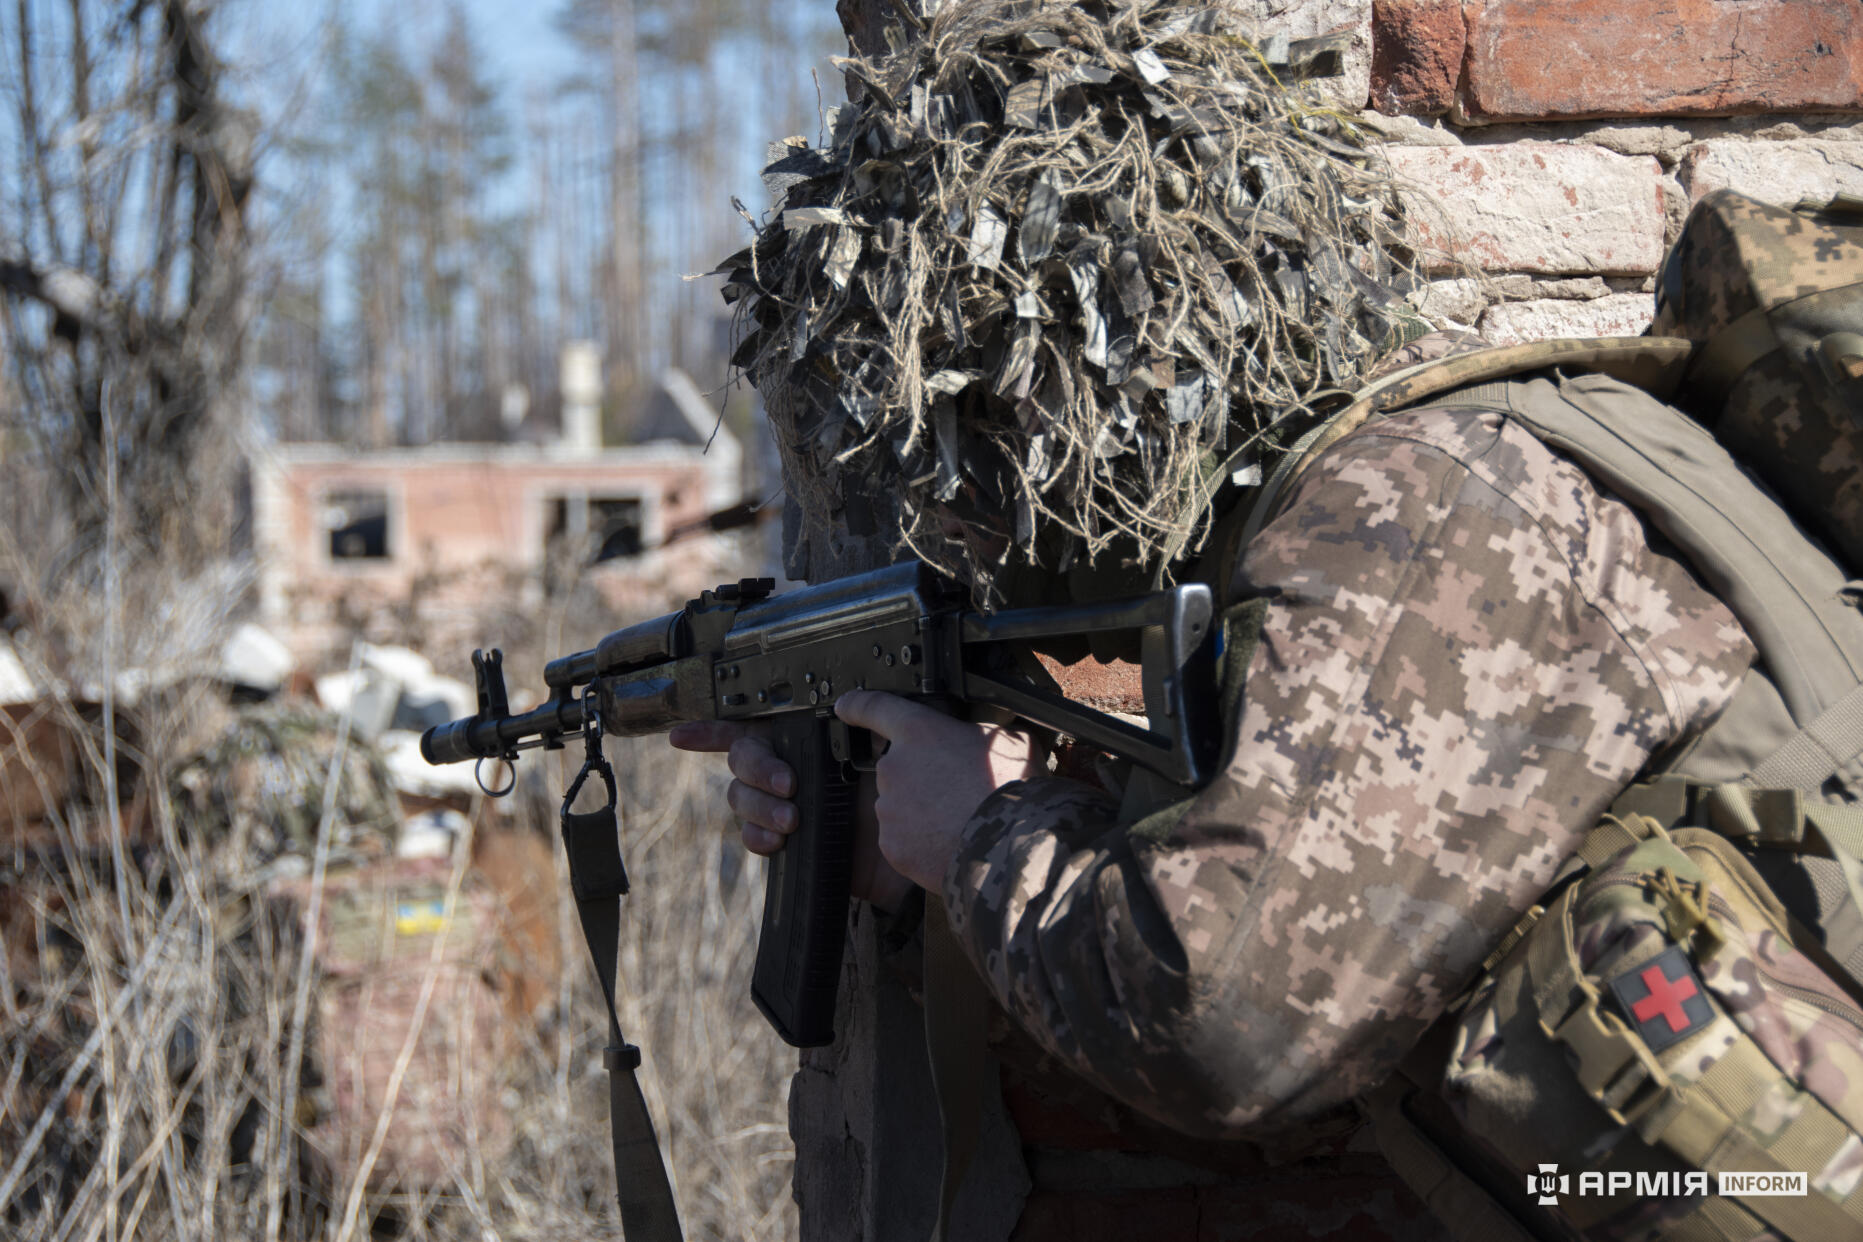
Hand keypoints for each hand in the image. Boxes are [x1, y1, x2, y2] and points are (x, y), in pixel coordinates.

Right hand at [666, 720, 914, 909]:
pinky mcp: (791, 843)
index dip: (713, 727)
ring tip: (792, 818)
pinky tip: (781, 840)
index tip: (682, 734)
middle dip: (757, 767)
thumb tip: (848, 698)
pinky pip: (753, 836)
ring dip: (759, 805)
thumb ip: (875, 712)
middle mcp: (792, 768)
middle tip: (790, 784)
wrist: (922, 847)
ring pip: (740, 797)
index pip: (754, 723)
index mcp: (811, 738)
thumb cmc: (915, 791)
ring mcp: (786, 806)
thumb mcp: (901, 741)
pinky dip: (760, 836)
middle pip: (742, 757)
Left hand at [832, 690, 1042, 892]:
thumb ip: (980, 733)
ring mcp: (889, 809)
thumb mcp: (1009, 738)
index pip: (875, 708)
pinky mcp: (892, 846)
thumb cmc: (1012, 788)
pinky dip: (923, 843)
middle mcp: (894, 767)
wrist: (1008, 845)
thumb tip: (982, 739)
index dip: (857, 706)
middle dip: (922, 778)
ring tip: (960, 820)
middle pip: (899, 769)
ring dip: (923, 812)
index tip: (845, 707)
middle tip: (957, 791)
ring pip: (901, 807)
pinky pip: (904, 840)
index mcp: (919, 732)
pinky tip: (951, 843)